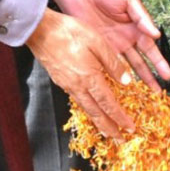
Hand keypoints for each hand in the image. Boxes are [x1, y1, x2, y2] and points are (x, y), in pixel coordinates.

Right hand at [24, 8, 140, 139]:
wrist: (40, 30)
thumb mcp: (98, 41)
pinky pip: (77, 100)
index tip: (129, 129)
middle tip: (120, 140)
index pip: (108, 104)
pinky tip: (91, 108)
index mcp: (89, 77)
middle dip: (109, 128)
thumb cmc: (69, 32)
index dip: (120, 118)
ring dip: (98, 121)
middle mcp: (78, 86)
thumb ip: (113, 62)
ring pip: (86, 109)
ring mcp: (67, 85)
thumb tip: (126, 81)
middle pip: (96, 113)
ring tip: (107, 130)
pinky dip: (88, 109)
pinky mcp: (60, 80)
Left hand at [51, 0, 169, 89]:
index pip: (151, 48)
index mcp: (136, 26)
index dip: (159, 62)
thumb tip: (156, 34)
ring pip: (126, 66)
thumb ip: (142, 16)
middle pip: (141, 61)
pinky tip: (118, 86)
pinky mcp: (97, 47)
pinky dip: (114, 75)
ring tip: (142, 94)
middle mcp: (126, 38)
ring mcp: (111, 44)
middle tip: (159, 92)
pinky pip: (107, 64)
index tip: (167, 75)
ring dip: (135, 79)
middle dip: (151, 76)